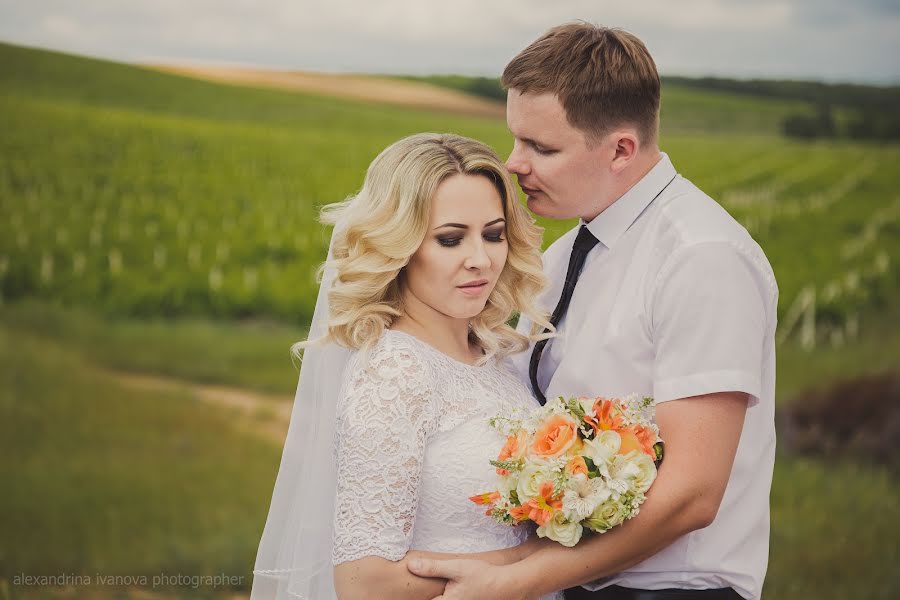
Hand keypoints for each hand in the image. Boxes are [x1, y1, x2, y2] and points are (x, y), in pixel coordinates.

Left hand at [407, 558, 533, 599]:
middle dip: (426, 594)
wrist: (507, 585)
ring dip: (434, 594)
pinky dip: (444, 594)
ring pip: (440, 599)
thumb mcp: (457, 568)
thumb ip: (433, 568)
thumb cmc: (483, 576)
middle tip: (406, 590)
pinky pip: (448, 599)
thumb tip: (411, 566)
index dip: (416, 595)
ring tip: (436, 586)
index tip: (398, 593)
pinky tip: (448, 587)